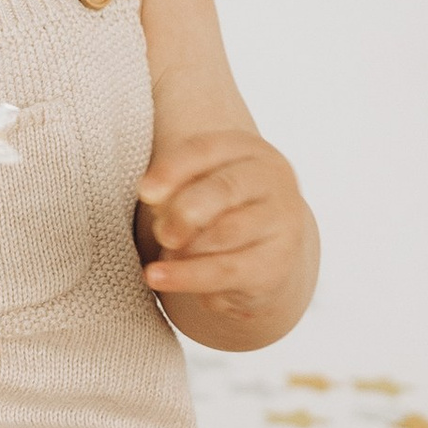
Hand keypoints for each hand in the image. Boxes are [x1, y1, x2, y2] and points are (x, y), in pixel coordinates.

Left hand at [136, 130, 310, 319]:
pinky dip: (187, 275)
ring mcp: (282, 221)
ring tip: (167, 254)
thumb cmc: (223, 212)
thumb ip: (178, 189)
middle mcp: (273, 179)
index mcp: (248, 150)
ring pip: (224, 233)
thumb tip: (155, 201)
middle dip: (183, 211)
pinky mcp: (278, 263)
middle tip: (160, 233)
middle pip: (223, 189)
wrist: (267, 256)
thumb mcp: (200, 189)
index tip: (144, 193)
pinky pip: (225, 269)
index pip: (206, 149)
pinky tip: (160, 277)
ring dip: (184, 247)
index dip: (171, 170)